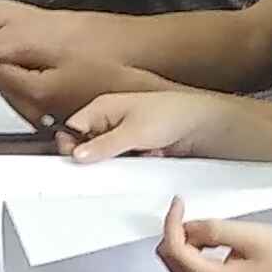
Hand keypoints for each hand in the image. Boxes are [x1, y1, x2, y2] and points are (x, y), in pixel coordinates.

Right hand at [66, 86, 215, 159]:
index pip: (72, 128)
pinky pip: (122, 161)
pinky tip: (145, 157)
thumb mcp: (133, 132)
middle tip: (110, 161)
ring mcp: (122, 134)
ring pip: (105, 156)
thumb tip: (77, 156)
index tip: (77, 159)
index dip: (71, 145)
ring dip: (117, 161)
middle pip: (86, 144)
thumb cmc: (170, 114)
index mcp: (102, 107)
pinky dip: (131, 164)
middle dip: (97, 156)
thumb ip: (103, 146)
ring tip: (136, 155)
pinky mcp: (134, 146)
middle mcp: (109, 119)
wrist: (201, 124)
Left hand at [156, 205, 271, 271]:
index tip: (179, 202)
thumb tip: (185, 225)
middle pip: (172, 261)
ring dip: (184, 241)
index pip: (177, 252)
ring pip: (179, 264)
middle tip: (188, 211)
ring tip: (206, 224)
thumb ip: (212, 229)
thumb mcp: (247, 234)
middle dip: (176, 233)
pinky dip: (193, 249)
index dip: (172, 223)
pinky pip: (192, 268)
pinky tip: (208, 237)